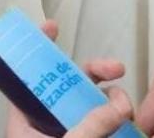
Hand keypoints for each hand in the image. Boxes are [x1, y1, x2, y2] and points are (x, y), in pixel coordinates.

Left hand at [6, 22, 135, 137]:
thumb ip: (91, 124)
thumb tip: (120, 103)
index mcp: (26, 121)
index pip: (30, 76)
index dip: (41, 49)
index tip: (53, 27)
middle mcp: (45, 125)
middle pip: (68, 86)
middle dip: (93, 72)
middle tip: (115, 68)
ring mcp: (66, 134)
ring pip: (88, 106)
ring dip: (110, 98)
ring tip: (127, 105)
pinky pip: (100, 125)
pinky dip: (114, 117)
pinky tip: (127, 117)